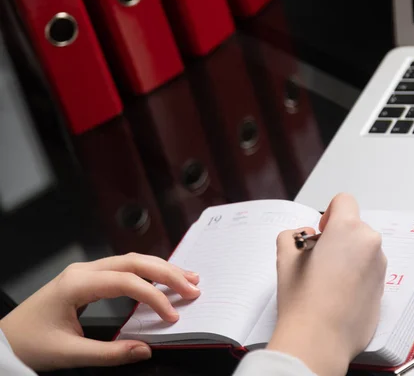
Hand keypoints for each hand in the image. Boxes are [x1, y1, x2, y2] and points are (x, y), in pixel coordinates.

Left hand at [0, 253, 199, 370]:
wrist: (3, 339)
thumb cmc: (29, 343)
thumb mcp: (69, 354)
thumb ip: (110, 353)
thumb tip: (145, 350)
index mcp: (77, 284)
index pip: (127, 282)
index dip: (155, 296)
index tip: (172, 314)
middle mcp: (83, 271)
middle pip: (134, 262)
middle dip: (167, 273)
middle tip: (193, 285)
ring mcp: (85, 271)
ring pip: (130, 261)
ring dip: (160, 268)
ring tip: (186, 277)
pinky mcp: (87, 278)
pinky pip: (123, 268)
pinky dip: (147, 272)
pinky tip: (161, 277)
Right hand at [267, 193, 386, 375]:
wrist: (320, 340)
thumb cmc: (304, 301)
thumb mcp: (285, 257)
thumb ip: (292, 236)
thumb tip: (302, 237)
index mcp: (348, 229)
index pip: (344, 201)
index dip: (329, 213)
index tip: (320, 234)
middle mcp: (369, 244)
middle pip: (354, 227)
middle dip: (337, 238)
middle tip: (318, 259)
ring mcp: (379, 267)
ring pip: (362, 250)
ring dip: (348, 257)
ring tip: (326, 281)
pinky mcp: (382, 289)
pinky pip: (369, 271)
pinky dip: (356, 276)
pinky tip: (337, 294)